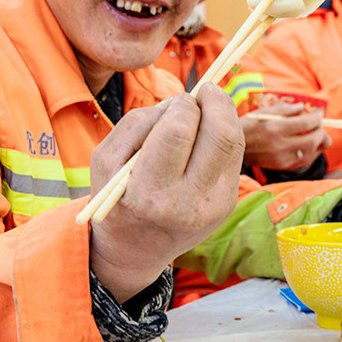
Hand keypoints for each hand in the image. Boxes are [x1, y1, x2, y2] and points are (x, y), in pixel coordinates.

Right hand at [89, 84, 243, 302]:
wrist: (136, 249)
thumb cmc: (118, 195)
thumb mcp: (107, 160)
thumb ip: (138, 123)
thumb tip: (181, 101)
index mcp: (149, 194)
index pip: (178, 132)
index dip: (183, 105)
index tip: (179, 100)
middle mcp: (187, 203)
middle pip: (220, 134)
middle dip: (213, 101)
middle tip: (202, 93)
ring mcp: (214, 206)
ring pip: (235, 141)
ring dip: (224, 113)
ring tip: (206, 107)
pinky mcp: (228, 203)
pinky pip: (235, 154)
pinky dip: (225, 132)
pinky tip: (209, 131)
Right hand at [241, 102, 331, 170]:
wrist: (237, 148)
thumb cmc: (250, 125)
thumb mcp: (264, 111)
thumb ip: (285, 108)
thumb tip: (302, 108)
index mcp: (275, 127)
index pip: (306, 123)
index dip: (316, 118)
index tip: (319, 114)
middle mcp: (280, 144)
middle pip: (313, 140)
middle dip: (321, 132)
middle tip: (319, 126)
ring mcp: (282, 157)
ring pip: (311, 153)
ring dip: (318, 144)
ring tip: (316, 135)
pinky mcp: (282, 166)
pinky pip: (304, 161)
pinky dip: (311, 153)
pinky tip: (309, 146)